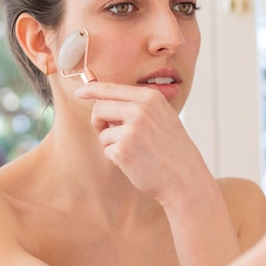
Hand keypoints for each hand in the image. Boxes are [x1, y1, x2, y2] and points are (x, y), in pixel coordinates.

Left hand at [75, 82, 212, 204]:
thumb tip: (104, 100)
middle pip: (100, 108)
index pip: (112, 88)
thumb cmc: (173, 149)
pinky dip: (116, 157)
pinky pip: (106, 149)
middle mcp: (140, 109)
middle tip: (111, 133)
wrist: (184, 178)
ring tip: (134, 151)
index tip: (81, 92)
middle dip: (99, 121)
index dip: (92, 90)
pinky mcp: (123, 150)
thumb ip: (138, 106)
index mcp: (150, 97)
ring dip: (111, 143)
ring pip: (102, 132)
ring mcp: (131, 129)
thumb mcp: (163, 116)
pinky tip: (134, 162)